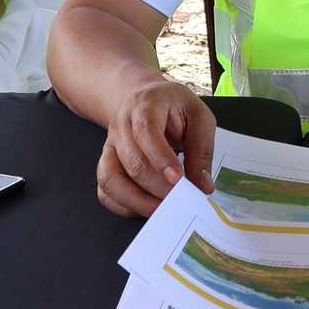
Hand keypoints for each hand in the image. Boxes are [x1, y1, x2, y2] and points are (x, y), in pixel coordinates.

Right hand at [95, 79, 217, 217]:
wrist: (146, 99)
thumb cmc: (175, 107)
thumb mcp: (198, 117)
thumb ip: (202, 151)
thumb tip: (203, 186)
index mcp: (145, 104)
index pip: (146, 132)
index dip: (161, 158)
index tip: (179, 180)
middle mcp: (121, 125)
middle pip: (131, 161)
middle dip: (157, 186)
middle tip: (181, 200)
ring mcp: (110, 146)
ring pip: (111, 179)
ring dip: (138, 201)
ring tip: (164, 209)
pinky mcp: (106, 164)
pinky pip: (105, 191)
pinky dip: (124, 206)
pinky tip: (147, 208)